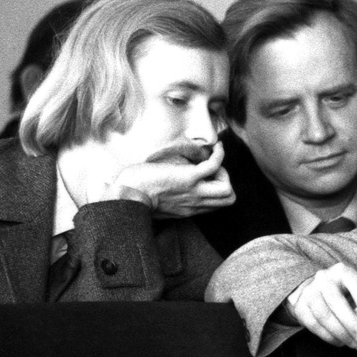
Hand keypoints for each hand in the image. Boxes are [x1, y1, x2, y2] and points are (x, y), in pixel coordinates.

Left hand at [102, 142, 235, 217]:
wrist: (127, 195)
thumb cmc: (136, 195)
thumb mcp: (160, 202)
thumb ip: (173, 196)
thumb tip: (174, 183)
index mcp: (189, 209)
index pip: (217, 206)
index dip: (217, 189)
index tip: (207, 178)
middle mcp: (195, 203)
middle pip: (229, 199)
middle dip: (225, 181)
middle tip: (212, 171)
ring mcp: (194, 191)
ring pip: (227, 189)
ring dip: (224, 172)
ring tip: (212, 161)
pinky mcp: (189, 178)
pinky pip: (214, 165)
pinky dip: (219, 154)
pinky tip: (216, 147)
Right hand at [285, 263, 356, 347]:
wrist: (315, 289)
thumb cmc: (342, 292)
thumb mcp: (354, 289)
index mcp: (341, 271)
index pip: (353, 281)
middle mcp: (323, 279)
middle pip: (336, 301)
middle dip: (351, 322)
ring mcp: (309, 292)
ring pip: (323, 315)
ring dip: (340, 333)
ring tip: (353, 343)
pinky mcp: (301, 307)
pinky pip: (314, 325)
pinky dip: (328, 336)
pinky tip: (340, 341)